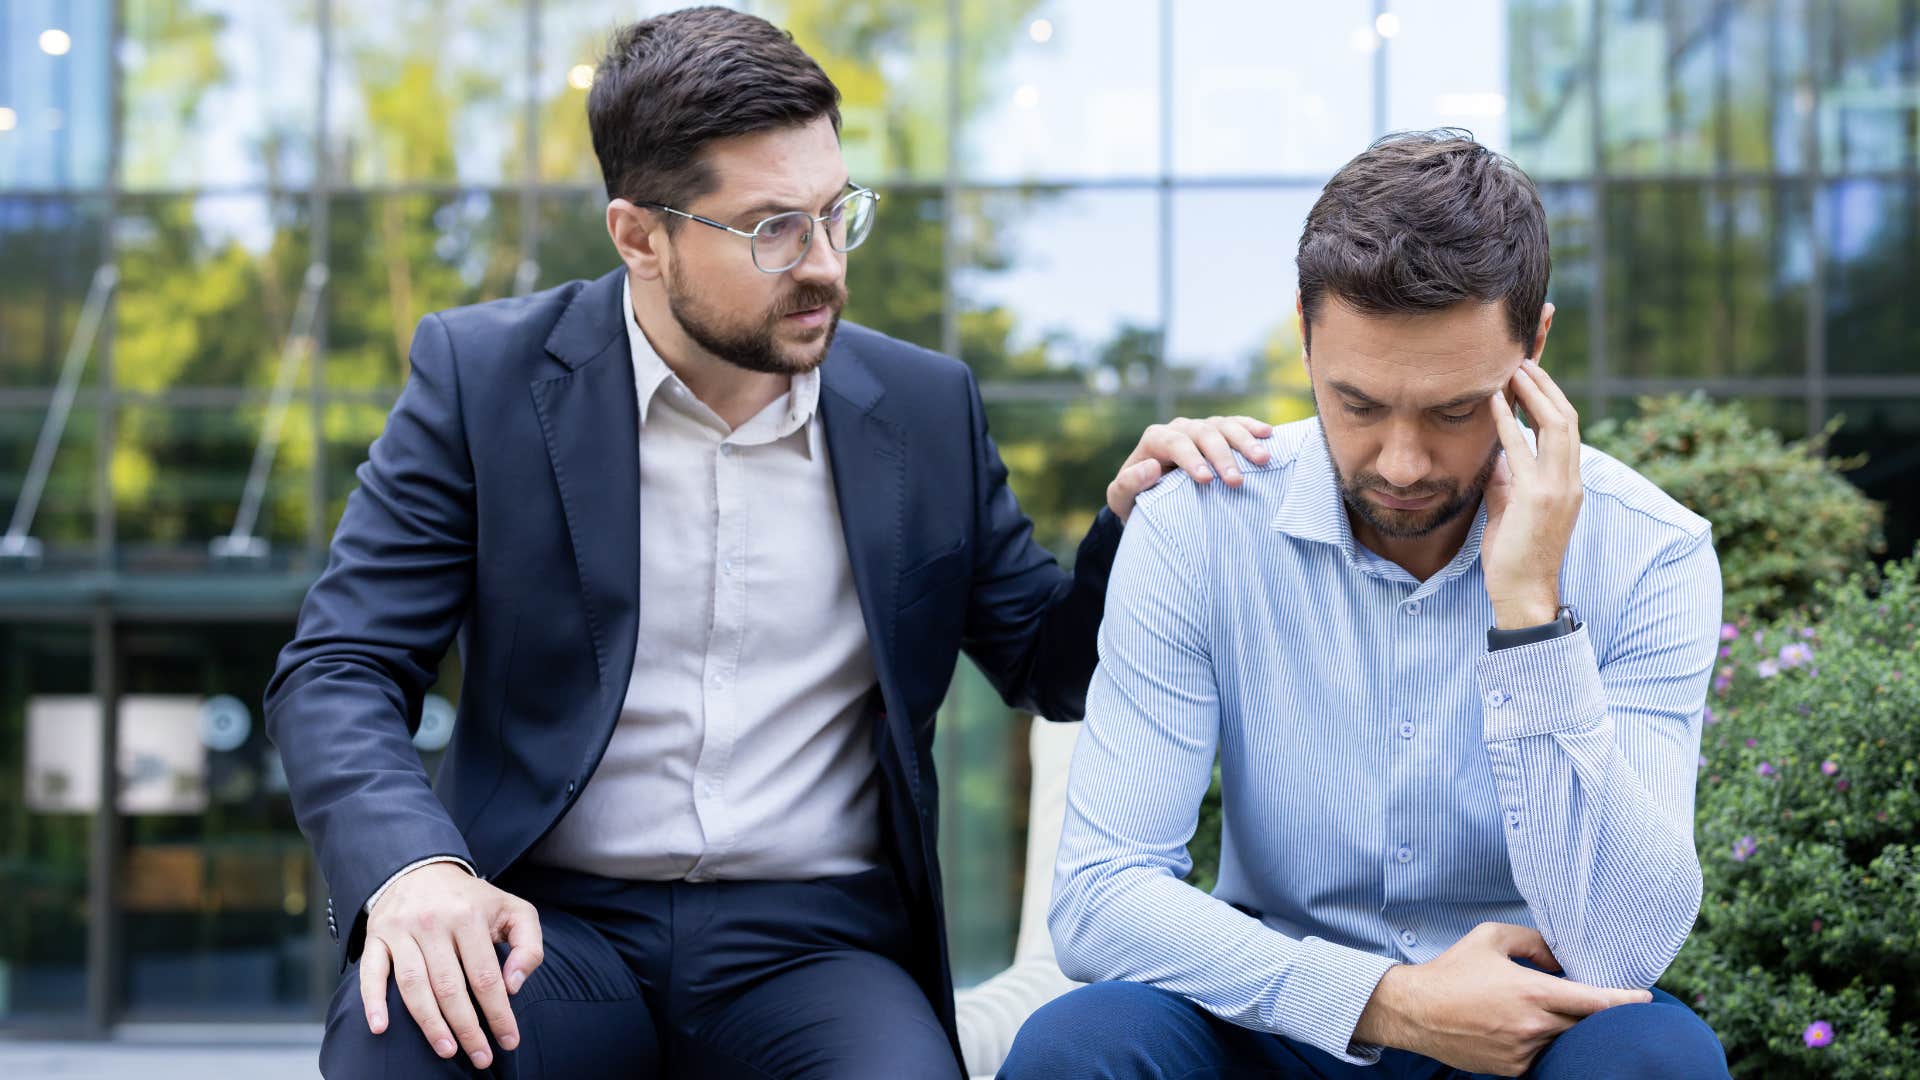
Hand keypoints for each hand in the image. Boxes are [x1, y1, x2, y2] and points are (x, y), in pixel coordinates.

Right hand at [360, 862, 544, 1068]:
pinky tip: (380, 1028)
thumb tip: (513, 986)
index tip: (508, 1040)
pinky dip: (373, 1001)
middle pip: (450, 987)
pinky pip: (370, 973)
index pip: (486, 976)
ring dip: (429, 1024)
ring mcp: (401, 930)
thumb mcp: (512, 910)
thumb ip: (527, 945)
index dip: (498, 1013)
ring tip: (447, 1050)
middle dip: (467, 1028)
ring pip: (413, 986)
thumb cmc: (473, 900)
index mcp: (469, 917)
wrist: (421, 868)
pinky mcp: (376, 937)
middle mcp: (432, 923)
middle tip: (481, 1058)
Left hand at [1107, 415, 1274, 522]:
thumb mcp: (1122, 499)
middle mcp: (1180, 428)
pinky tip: (1269, 434)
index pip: (1174, 442)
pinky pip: (1238, 424)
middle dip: (1221, 456)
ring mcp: (1202, 428)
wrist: (1151, 496)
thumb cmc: (1137, 500)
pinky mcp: (1220, 432)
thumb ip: (1128, 485)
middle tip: (1236, 481)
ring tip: (1262, 460)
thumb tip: (1151, 467)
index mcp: (1155, 440)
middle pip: (1203, 433)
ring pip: (1224, 426)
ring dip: (1245, 441)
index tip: (1206, 480)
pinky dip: (1252, 427)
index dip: (1191, 459)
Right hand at [1354, 923, 1650, 1076]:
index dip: (1626, 1001)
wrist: (1415, 1011)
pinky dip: (1542, 1043)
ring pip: (1564, 1042)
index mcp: (1533, 992)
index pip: (1596, 1001)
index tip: (1645, 998)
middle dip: (1599, 1016)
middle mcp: (1534, 1025)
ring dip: (1566, 1029)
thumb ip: (1532, 940)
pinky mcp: (1512, 1069)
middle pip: (1586, 1026)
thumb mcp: (1490, 938)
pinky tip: (1524, 1029)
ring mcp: (1524, 1051)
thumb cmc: (1452, 971)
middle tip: (1605, 1006)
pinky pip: (1542, 1056)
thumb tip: (1559, 956)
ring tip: (1545, 1012)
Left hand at [1482, 361, 1582, 628]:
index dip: (1551, 397)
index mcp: (1568, 481)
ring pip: (1558, 425)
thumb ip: (1509, 476)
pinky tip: (1494, 400)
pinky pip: (1524, 448)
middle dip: (1546, 385)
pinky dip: (1509, 420)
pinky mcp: (1539, 498)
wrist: (1522, 592)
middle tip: (1522, 360)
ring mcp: (1559, 488)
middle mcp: (1571, 480)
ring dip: (1535, 393)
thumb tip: (1497, 448)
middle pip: (1567, 417)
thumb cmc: (1513, 553)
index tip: (1529, 373)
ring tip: (1513, 369)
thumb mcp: (1511, 505)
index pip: (1565, 427)